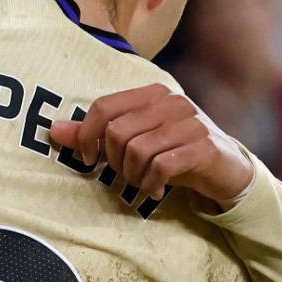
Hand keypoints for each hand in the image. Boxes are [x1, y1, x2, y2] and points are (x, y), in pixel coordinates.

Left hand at [49, 83, 253, 201]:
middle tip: (125, 174)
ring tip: (142, 182)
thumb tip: (54, 130)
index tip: (86, 159)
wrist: (227, 170)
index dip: (86, 135)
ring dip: (133, 175)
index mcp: (150, 93)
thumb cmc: (173, 151)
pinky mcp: (205, 147)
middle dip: (114, 161)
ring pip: (138, 150)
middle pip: (117, 132)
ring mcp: (191, 122)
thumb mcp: (134, 139)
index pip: (103, 107)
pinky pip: (162, 165)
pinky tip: (156, 189)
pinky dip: (151, 183)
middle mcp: (171, 101)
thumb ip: (95, 133)